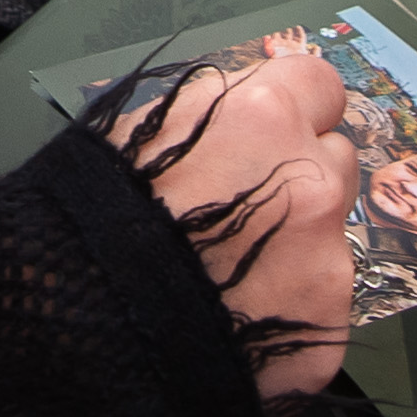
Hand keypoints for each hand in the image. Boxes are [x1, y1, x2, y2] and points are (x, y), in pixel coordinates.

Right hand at [106, 42, 359, 401]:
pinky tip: (234, 324)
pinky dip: (287, 314)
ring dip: (295, 249)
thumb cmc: (91, 222)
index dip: (293, 110)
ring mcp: (325, 261)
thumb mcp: (137, 131)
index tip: (275, 132)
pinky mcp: (326, 330)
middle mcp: (311, 182)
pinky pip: (320, 310)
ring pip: (331, 239)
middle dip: (301, 179)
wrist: (82, 325)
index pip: (321, 86)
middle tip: (246, 212)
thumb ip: (208, 113)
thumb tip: (236, 109)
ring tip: (229, 278)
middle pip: (335, 161)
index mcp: (265, 119)